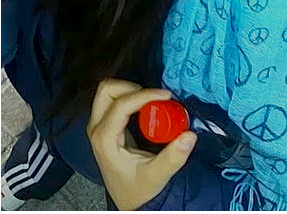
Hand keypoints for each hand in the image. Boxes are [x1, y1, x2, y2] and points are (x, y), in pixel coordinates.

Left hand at [87, 78, 196, 210]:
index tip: (166, 96)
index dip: (145, 95)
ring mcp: (99, 124)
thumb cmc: (138, 189)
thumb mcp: (156, 176)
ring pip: (108, 90)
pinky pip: (113, 98)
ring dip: (130, 89)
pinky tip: (146, 105)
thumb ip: (173, 158)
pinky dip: (130, 94)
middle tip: (154, 98)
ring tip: (151, 102)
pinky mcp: (105, 123)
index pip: (121, 105)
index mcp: (105, 139)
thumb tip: (188, 136)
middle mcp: (97, 128)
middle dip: (132, 87)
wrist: (129, 199)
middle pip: (107, 90)